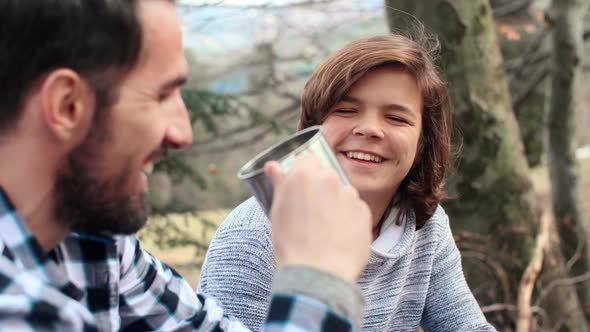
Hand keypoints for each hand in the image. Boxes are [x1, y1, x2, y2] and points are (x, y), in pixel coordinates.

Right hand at [264, 153, 371, 282]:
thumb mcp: (277, 211)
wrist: (317, 273)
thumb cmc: (291, 244)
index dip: (304, 173)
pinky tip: (339, 237)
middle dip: (321, 188)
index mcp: (304, 175)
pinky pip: (355, 210)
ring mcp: (349, 195)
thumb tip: (272, 165)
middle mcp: (329, 179)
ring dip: (336, 204)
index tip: (302, 187)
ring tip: (326, 230)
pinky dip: (349, 220)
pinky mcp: (364, 212)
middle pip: (326, 175)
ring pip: (342, 193)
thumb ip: (279, 183)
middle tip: (312, 212)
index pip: (307, 159)